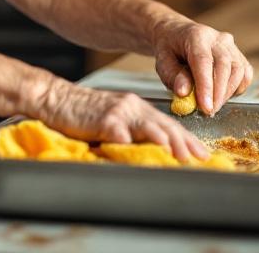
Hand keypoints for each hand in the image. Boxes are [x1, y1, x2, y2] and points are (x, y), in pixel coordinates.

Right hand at [36, 81, 208, 161]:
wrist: (56, 99)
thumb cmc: (83, 113)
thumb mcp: (115, 120)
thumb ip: (133, 132)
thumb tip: (156, 152)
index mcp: (137, 107)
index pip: (169, 124)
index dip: (187, 139)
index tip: (202, 154)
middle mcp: (132, 106)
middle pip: (164, 125)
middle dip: (183, 142)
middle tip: (197, 158)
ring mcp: (118, 111)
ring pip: (147, 126)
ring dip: (164, 141)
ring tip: (176, 154)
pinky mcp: (102, 119)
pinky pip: (119, 132)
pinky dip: (130, 143)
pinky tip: (138, 151)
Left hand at [151, 19, 252, 114]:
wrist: (179, 35)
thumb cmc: (170, 50)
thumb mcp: (163, 62)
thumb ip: (172, 76)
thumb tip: (184, 93)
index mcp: (196, 36)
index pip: (203, 61)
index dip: (206, 86)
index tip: (205, 107)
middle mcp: (217, 38)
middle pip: (224, 66)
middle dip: (218, 94)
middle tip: (208, 112)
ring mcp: (230, 46)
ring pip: (238, 71)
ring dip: (227, 93)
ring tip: (213, 106)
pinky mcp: (238, 55)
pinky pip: (245, 74)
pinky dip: (236, 88)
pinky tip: (223, 95)